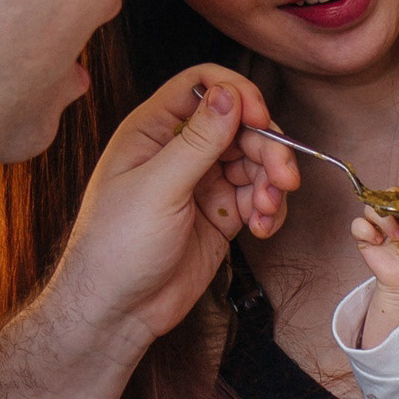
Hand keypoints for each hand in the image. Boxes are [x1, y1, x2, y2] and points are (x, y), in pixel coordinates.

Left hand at [48, 68, 299, 355]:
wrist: (116, 311)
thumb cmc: (115, 247)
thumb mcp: (157, 188)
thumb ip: (197, 141)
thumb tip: (228, 93)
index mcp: (152, 131)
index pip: (202, 87)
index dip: (237, 94)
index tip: (260, 120)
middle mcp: (179, 151)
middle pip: (240, 125)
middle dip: (268, 148)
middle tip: (283, 178)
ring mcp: (202, 183)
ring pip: (255, 161)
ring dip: (272, 182)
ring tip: (267, 211)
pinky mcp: (220, 214)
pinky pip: (257, 197)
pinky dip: (269, 209)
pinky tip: (262, 228)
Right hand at [349, 208, 398, 324]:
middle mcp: (392, 214)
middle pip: (385, 195)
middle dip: (394, 206)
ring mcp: (377, 225)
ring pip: (370, 208)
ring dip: (383, 220)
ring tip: (397, 236)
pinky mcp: (365, 237)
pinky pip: (357, 225)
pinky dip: (367, 230)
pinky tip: (379, 242)